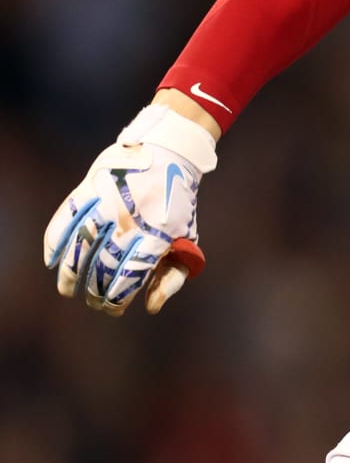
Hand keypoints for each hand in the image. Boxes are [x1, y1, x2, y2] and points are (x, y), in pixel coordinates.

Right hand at [43, 104, 217, 315]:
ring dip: (70, 273)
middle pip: (104, 264)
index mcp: (159, 234)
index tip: (112, 309)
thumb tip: (151, 307)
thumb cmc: (176, 206)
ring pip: (81, 245)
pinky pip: (65, 218)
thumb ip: (173, 276)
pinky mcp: (90, 188)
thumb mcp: (185, 239)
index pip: (132, 275)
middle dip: (94, 291)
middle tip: (91, 302)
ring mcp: (109, 202)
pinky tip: (51, 261)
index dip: (118, 298)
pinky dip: (54, 241)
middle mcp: (132, 219)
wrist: (169, 153)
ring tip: (67, 290)